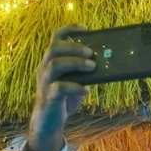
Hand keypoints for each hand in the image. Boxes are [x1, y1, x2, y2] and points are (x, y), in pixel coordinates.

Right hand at [24, 25, 94, 150]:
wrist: (49, 122)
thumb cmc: (64, 98)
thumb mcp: (76, 81)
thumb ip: (85, 71)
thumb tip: (105, 61)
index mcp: (51, 60)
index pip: (55, 38)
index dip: (69, 30)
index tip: (85, 29)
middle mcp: (45, 68)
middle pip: (54, 48)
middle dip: (74, 47)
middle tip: (91, 53)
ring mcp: (45, 82)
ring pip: (54, 64)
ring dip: (75, 63)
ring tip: (92, 67)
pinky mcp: (48, 96)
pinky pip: (59, 88)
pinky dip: (74, 87)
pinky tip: (85, 90)